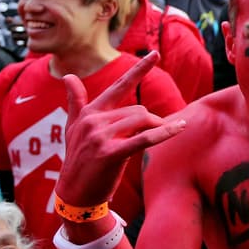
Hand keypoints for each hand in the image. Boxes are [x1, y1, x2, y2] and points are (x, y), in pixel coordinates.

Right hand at [56, 52, 186, 211]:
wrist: (74, 194)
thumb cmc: (79, 160)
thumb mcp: (73, 129)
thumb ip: (76, 102)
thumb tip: (68, 76)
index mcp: (89, 112)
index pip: (118, 86)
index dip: (139, 70)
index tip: (156, 55)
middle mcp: (93, 120)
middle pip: (137, 110)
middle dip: (152, 121)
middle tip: (158, 132)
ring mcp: (100, 136)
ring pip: (141, 120)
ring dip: (156, 128)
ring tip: (158, 137)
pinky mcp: (110, 153)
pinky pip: (144, 138)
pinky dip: (164, 132)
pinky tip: (180, 128)